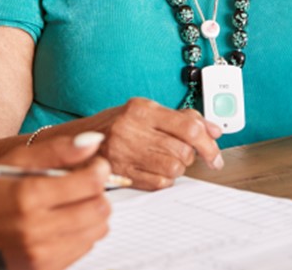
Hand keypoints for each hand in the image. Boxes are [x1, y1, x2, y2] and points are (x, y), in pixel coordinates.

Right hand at [0, 135, 110, 269]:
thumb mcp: (17, 159)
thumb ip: (58, 150)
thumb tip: (94, 142)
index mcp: (29, 195)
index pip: (90, 183)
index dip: (99, 170)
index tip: (95, 165)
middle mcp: (36, 228)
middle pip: (98, 210)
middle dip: (98, 193)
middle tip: (85, 184)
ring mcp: (40, 254)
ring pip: (96, 232)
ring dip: (91, 214)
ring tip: (72, 204)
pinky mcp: (42, 268)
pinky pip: (82, 250)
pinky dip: (80, 234)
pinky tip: (62, 223)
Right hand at [83, 97, 223, 189]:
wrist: (75, 142)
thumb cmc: (115, 126)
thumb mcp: (145, 112)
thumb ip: (181, 119)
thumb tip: (215, 130)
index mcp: (141, 109)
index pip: (188, 126)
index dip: (209, 143)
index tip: (215, 154)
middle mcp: (132, 129)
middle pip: (183, 150)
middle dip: (188, 155)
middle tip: (178, 152)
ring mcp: (125, 152)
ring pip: (174, 168)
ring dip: (176, 168)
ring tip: (162, 160)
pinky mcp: (122, 173)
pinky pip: (160, 183)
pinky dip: (163, 180)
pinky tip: (152, 170)